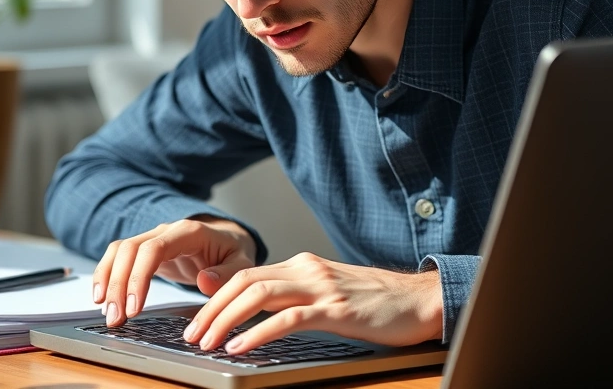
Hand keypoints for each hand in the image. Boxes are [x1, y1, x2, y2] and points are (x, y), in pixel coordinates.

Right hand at [94, 215, 256, 326]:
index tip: (135, 307)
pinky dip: (106, 275)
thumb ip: (228, 272)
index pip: (154, 248)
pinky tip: (102, 298)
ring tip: (108, 313)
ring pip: (119, 252)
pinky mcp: (144, 251)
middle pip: (130, 251)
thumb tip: (205, 281)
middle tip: (116, 318)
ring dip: (107, 281)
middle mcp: (165, 231)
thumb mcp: (242, 262)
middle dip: (118, 285)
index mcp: (189, 232)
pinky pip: (118, 257)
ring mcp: (152, 238)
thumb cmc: (233, 251)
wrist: (226, 239)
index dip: (140, 277)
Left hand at [181, 252, 442, 354]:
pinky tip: (240, 347)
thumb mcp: (331, 293)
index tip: (197, 321)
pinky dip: (257, 332)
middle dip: (211, 309)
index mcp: (303, 265)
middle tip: (191, 335)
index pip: (247, 275)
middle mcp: (307, 269)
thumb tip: (264, 315)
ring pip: (258, 294)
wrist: (421, 298)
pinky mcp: (335, 309)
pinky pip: (287, 318)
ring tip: (207, 342)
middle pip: (243, 282)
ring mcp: (321, 287)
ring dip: (225, 319)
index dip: (216, 297)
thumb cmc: (379, 302)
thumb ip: (300, 296)